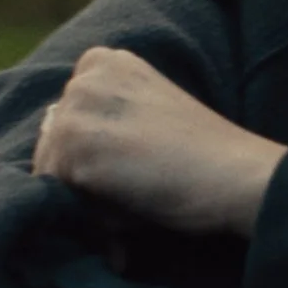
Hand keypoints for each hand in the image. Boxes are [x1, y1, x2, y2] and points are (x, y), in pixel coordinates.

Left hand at [32, 46, 287, 237]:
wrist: (236, 175)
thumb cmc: (202, 157)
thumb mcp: (144, 118)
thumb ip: (101, 128)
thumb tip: (51, 170)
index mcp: (106, 62)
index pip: (66, 121)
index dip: (91, 157)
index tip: (129, 174)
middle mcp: (86, 76)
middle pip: (53, 147)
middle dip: (83, 182)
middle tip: (131, 203)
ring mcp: (78, 108)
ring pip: (53, 174)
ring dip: (85, 203)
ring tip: (130, 214)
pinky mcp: (75, 146)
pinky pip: (58, 197)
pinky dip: (86, 221)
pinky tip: (124, 225)